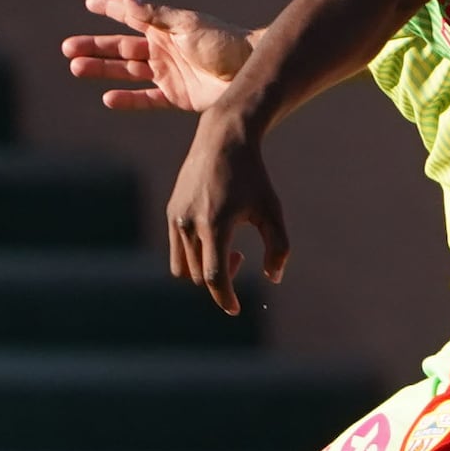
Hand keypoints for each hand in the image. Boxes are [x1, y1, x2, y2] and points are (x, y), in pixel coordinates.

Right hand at [63, 0, 256, 114]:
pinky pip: (146, 98)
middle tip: (67, 47)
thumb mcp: (188, 26)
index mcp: (166, 27)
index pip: (131, 15)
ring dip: (102, 70)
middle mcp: (163, 49)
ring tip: (76, 68)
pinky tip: (107, 98)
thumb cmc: (225, 43)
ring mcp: (169, 72)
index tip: (89, 1)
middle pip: (121, 46)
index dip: (110, 8)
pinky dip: (128, 99)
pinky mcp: (177, 95)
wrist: (252, 73)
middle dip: (94, 46)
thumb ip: (155, 15)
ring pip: (127, 71)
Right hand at [165, 108, 288, 314]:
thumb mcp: (272, 210)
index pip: (214, 276)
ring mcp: (176, 218)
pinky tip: (214, 238)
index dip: (225, 298)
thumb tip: (274, 278)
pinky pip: (176, 251)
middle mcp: (189, 223)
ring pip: (182, 268)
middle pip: (199, 276)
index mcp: (215, 224)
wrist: (223, 140)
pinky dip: (193, 256)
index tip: (235, 310)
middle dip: (221, 279)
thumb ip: (279, 247)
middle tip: (241, 257)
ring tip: (228, 250)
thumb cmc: (253, 177)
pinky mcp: (171, 212)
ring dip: (204, 270)